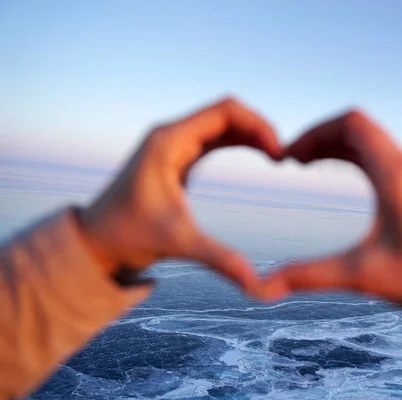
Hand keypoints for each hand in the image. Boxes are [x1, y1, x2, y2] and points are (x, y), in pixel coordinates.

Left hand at [77, 97, 282, 291]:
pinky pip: (217, 137)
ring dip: (251, 133)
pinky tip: (260, 155)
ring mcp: (175, 143)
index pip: (224, 111)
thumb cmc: (128, 236)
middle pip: (227, 112)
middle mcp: (172, 134)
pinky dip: (241, 141)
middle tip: (282, 155)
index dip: (257, 125)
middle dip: (258, 127)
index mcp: (169, 141)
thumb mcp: (178, 243)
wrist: (97, 239)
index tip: (278, 152)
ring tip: (276, 156)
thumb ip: (218, 258)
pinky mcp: (179, 155)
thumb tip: (255, 283)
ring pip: (223, 122)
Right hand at [261, 110, 401, 310]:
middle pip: (357, 126)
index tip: (290, 156)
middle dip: (320, 136)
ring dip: (335, 144)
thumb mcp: (362, 275)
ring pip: (369, 139)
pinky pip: (379, 154)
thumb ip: (311, 275)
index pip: (352, 123)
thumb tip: (264, 288)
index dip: (315, 131)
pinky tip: (336, 173)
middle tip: (292, 160)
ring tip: (305, 163)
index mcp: (395, 176)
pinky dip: (352, 155)